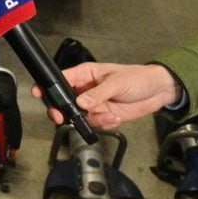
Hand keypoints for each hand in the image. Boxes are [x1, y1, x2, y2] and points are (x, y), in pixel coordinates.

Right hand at [33, 62, 181, 129]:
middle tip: (62, 117)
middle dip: (63, 111)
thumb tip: (80, 103)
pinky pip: (96, 123)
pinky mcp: (105, 115)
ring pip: (81, 116)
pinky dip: (105, 123)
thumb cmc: (137, 78)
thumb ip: (98, 93)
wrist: (159, 91)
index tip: (38, 94)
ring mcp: (95, 104)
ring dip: (94, 118)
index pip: (61, 80)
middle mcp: (86, 90)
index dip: (48, 87)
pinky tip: (117, 116)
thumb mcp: (117, 82)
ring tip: (111, 114)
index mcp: (85, 75)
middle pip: (65, 102)